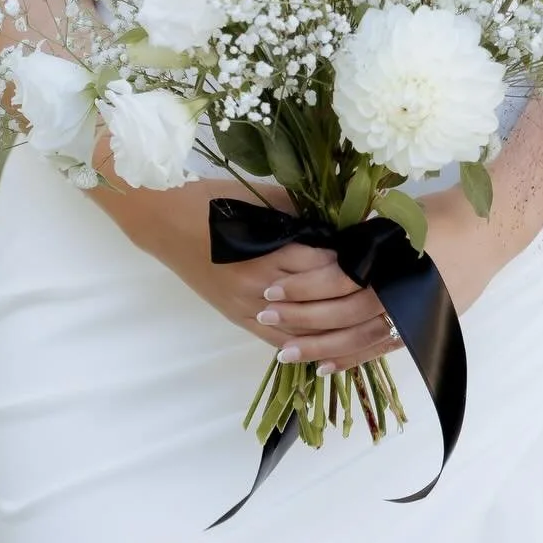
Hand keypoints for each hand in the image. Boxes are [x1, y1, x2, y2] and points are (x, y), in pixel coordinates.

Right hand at [95, 166, 373, 354]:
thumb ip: (298, 212)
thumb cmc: (211, 201)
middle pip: (319, 302)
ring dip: (333, 328)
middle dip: (351, 297)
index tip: (376, 256)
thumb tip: (336, 218)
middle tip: (379, 288)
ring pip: (302, 331)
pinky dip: (304, 343)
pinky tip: (328, 344)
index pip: (324, 267)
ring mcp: (247, 309)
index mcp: (268, 254)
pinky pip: (278, 340)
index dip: (352, 263)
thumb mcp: (259, 198)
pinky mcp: (236, 319)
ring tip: (363, 320)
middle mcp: (260, 289)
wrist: (164, 221)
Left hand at [241, 187, 503, 376]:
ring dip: (320, 347)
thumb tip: (320, 248)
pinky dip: (352, 358)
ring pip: (358, 339)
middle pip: (341, 314)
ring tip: (286, 353)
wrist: (489, 231)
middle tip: (265, 321)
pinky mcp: (423, 328)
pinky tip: (327, 365)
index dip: (301, 288)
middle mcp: (400, 294)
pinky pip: (381, 349)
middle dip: (300, 320)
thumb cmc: (441, 214)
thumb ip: (360, 236)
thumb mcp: (395, 215)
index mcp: (390, 261)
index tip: (271, 292)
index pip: (336, 279)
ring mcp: (413, 316)